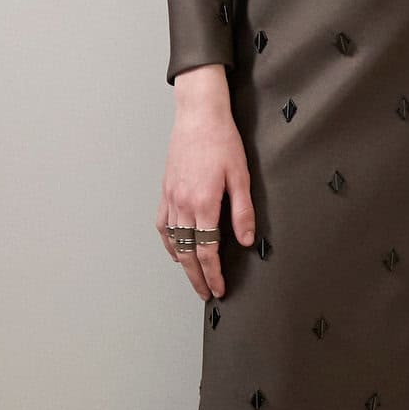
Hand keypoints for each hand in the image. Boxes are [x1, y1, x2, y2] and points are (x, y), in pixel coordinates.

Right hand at [156, 66, 254, 301]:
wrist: (198, 115)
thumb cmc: (222, 141)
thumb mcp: (241, 176)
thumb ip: (242, 211)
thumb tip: (245, 239)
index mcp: (204, 203)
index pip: (208, 250)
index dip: (213, 273)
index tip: (219, 289)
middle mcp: (183, 204)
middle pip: (188, 252)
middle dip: (197, 277)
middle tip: (206, 294)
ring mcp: (171, 198)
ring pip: (173, 242)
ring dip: (183, 264)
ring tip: (193, 278)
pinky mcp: (165, 191)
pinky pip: (163, 225)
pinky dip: (168, 243)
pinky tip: (176, 250)